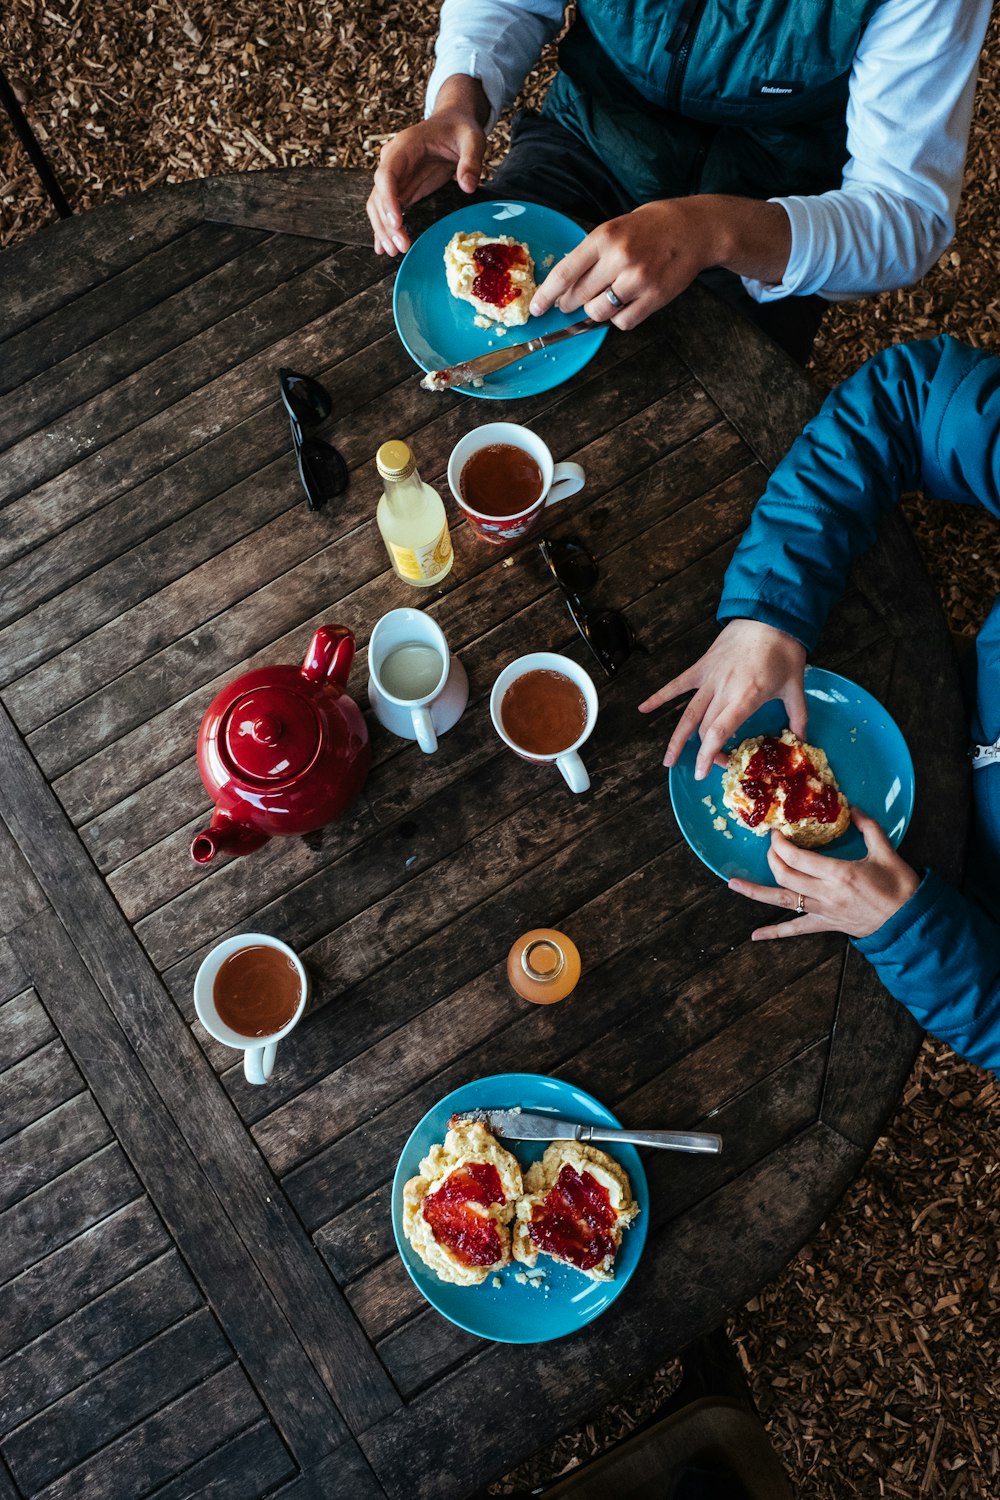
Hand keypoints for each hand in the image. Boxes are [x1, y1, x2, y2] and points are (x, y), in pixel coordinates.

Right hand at [366, 78, 488, 255]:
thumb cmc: (461, 130)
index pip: (387, 174)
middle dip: (386, 223)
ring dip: (383, 230)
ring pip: (378, 206)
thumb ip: (471, 161)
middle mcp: (393, 162)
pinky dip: (385, 228)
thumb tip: (468, 187)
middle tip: (399, 247)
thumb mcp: (472, 139)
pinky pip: (387, 209)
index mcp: (404, 146)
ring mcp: (395, 177)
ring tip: (394, 252)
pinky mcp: (402, 189)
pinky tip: (383, 247)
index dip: (388, 200)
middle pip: (378, 195)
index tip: (397, 223)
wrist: (453, 124)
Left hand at [529, 195, 791, 327]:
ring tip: (604, 299)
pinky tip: (626, 303)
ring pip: (599, 313)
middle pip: (579, 298)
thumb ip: (591, 253)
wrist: (694, 229)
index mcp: (605, 237)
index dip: (546, 295)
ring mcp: (638, 280)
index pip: (565, 273)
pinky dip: (619, 318)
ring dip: (596, 312)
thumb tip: (564, 284)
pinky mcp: (654, 298)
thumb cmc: (651, 227)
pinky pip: (623, 322)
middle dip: (570, 305)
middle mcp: (620, 259)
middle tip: (570, 304)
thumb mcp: (615, 227)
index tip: (536, 308)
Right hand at [638, 620, 807, 778]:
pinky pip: (677, 684)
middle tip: (712, 766)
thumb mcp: (796, 687)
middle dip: (705, 752)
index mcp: (745, 696)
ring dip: (676, 739)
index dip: (709, 755)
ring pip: (687, 714)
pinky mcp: (702, 667)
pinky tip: (642, 709)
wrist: (770, 615)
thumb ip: (798, 717)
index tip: (706, 772)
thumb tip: (801, 741)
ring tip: (668, 761)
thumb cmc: (784, 651)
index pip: (718, 731)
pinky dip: (658, 696)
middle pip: (704, 729)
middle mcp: (723, 690)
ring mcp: (709, 678)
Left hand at [728, 810, 920, 939]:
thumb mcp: (885, 851)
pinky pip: (795, 929)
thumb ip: (867, 826)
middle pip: (785, 875)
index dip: (781, 844)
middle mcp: (825, 893)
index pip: (797, 857)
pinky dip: (774, 933)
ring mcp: (822, 911)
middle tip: (770, 844)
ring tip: (733, 884)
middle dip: (772, 857)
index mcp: (838, 873)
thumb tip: (851, 807)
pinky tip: (755, 936)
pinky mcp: (825, 924)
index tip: (776, 832)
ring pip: (782, 901)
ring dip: (755, 892)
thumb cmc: (900, 886)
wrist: (910, 922)